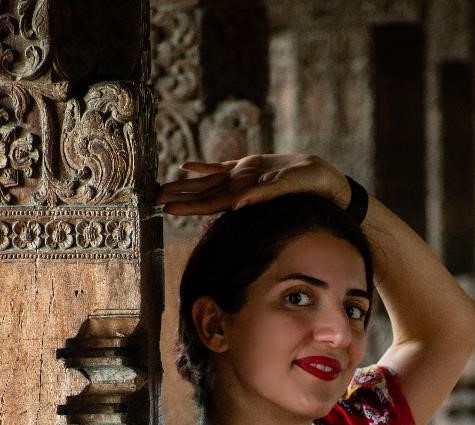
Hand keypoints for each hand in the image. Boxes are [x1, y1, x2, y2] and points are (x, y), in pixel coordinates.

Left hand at [156, 153, 349, 215]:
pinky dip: (203, 166)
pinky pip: (221, 168)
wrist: (323, 181)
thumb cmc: (309, 187)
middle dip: (178, 197)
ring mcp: (242, 179)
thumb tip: (237, 204)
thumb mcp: (287, 187)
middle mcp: (238, 191)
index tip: (165, 208)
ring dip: (185, 185)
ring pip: (207, 182)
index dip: (186, 206)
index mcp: (243, 196)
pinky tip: (186, 166)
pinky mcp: (249, 168)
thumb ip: (264, 193)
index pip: (208, 204)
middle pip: (201, 195)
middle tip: (151, 198)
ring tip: (162, 186)